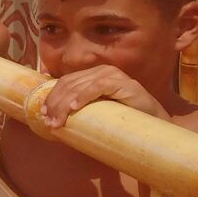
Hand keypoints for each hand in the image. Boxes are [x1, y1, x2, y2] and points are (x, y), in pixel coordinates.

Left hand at [40, 64, 168, 127]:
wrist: (154, 125)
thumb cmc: (122, 120)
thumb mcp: (95, 112)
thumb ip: (79, 110)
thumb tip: (52, 120)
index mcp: (93, 75)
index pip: (65, 83)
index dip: (52, 97)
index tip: (43, 114)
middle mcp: (102, 71)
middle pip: (70, 84)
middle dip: (56, 104)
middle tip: (49, 122)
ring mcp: (113, 75)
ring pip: (80, 86)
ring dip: (65, 104)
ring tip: (58, 121)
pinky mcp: (124, 83)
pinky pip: (98, 87)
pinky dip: (84, 97)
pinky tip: (74, 108)